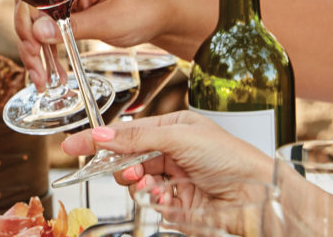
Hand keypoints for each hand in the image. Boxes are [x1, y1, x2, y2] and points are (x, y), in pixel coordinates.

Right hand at [14, 0, 170, 89]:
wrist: (165, 14)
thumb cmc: (143, 9)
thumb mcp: (108, 21)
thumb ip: (71, 26)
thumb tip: (37, 32)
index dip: (27, 24)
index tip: (34, 49)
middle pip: (30, 14)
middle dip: (29, 45)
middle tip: (38, 74)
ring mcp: (66, 4)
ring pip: (38, 28)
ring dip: (36, 55)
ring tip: (42, 81)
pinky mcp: (71, 17)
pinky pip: (51, 35)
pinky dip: (49, 54)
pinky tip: (52, 74)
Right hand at [61, 111, 273, 205]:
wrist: (259, 196)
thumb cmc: (231, 157)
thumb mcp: (179, 137)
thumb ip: (137, 138)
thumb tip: (102, 134)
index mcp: (172, 128)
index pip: (126, 132)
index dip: (99, 139)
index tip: (72, 146)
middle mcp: (171, 153)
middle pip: (128, 158)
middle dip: (121, 166)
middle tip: (127, 172)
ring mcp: (174, 179)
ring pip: (137, 182)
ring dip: (137, 184)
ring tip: (148, 186)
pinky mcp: (178, 204)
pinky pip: (151, 202)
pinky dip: (152, 201)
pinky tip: (164, 198)